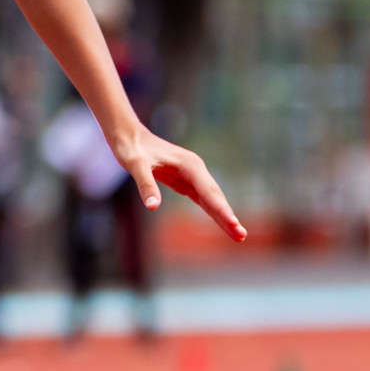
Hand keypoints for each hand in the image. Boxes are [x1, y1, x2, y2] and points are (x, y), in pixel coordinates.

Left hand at [114, 128, 246, 241]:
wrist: (128, 134)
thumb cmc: (131, 147)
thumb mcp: (135, 165)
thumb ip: (145, 184)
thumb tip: (152, 207)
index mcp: (189, 164)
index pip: (208, 191)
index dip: (221, 209)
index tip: (233, 224)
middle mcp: (195, 169)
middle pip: (215, 197)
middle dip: (228, 216)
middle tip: (242, 236)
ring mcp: (192, 175)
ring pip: (211, 199)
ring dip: (223, 216)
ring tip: (238, 235)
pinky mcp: (184, 181)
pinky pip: (202, 199)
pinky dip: (212, 211)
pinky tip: (222, 223)